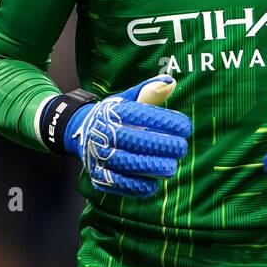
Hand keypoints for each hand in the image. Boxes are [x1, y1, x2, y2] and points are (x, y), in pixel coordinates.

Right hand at [65, 75, 191, 197]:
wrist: (81, 131)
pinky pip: (121, 184)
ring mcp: (98, 156)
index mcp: (112, 112)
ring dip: (154, 167)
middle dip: (162, 146)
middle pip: (134, 141)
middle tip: (181, 148)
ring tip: (171, 166)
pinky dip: (140, 185)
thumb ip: (150, 90)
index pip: (141, 115)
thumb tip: (171, 82)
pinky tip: (155, 181)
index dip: (165, 121)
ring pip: (128, 164)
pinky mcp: (98, 176)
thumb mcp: (129, 98)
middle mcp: (103, 133)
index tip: (185, 127)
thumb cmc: (114, 114)